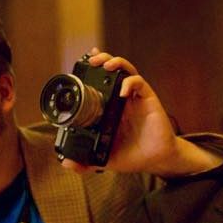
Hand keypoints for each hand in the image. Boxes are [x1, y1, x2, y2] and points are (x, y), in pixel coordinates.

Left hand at [58, 49, 219, 176]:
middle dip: (101, 60)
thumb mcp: (105, 158)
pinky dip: (130, 83)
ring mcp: (134, 97)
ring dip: (116, 63)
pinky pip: (139, 83)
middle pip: (111, 70)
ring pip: (125, 70)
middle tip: (91, 61)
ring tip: (106, 65)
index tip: (80, 64)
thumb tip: (66, 163)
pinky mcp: (148, 99)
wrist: (156, 159)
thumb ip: (86, 162)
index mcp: (109, 108)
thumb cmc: (132, 154)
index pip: (99, 82)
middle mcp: (120, 98)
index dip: (90, 70)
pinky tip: (122, 92)